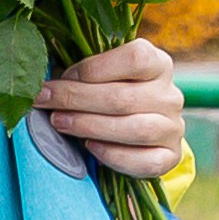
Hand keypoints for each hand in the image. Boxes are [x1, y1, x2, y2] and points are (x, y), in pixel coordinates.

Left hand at [35, 36, 186, 177]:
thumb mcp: (99, 77)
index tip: (62, 76)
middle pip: (124, 97)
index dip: (93, 68)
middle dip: (76, 99)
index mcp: (157, 64)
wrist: (135, 133)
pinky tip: (90, 147)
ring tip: (59, 123)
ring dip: (90, 126)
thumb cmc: (107, 95)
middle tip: (45, 101)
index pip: (134, 58)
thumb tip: (45, 81)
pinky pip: (146, 161)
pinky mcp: (171, 156)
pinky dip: (115, 155)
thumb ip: (82, 73)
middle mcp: (170, 95)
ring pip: (135, 128)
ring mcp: (173, 127)